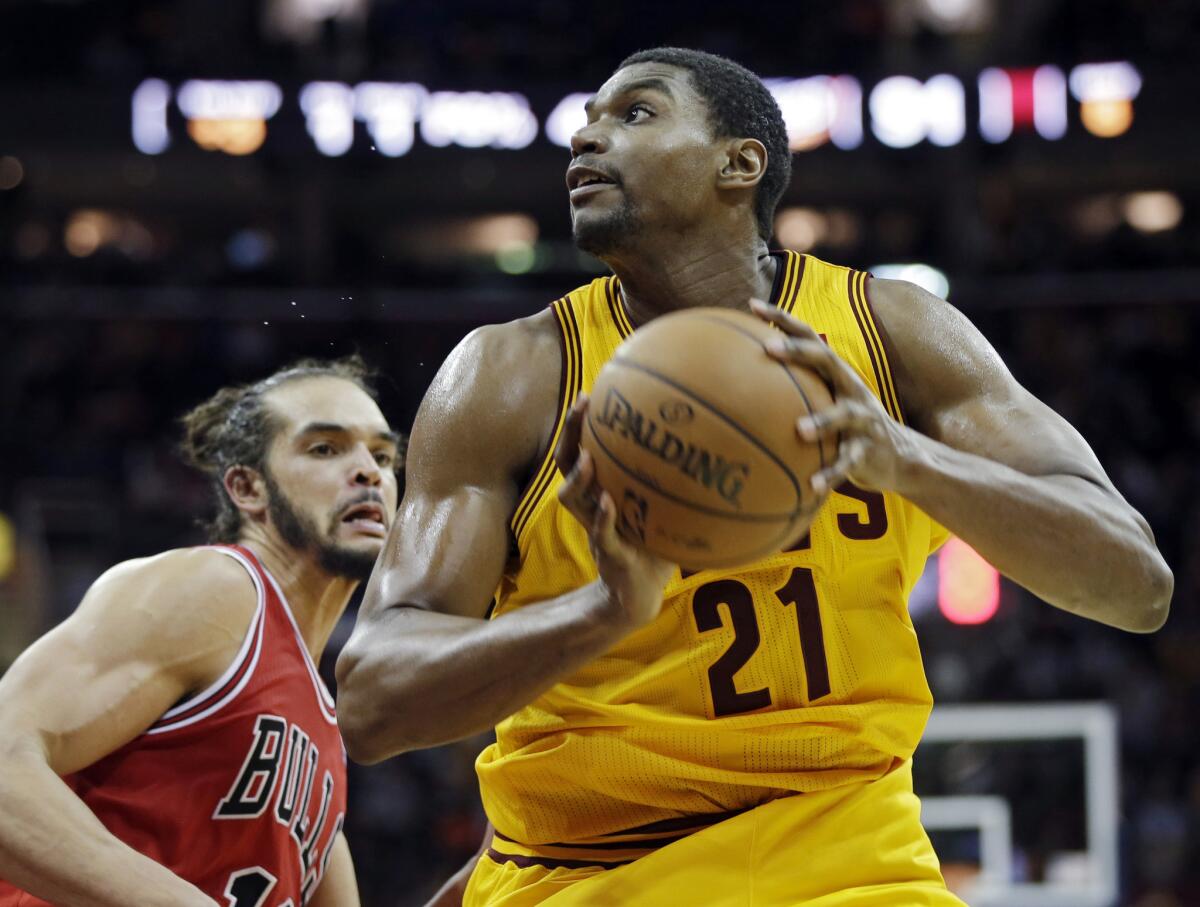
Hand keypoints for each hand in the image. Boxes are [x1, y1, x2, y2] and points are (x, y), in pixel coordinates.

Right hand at [555, 396, 675, 629]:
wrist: (641, 594)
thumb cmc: (655, 545)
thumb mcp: (663, 506)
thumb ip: (673, 479)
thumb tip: (711, 441)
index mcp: (600, 490)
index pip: (579, 449)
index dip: (578, 424)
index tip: (590, 393)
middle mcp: (591, 505)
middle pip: (566, 464)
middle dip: (570, 433)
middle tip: (582, 406)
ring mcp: (596, 528)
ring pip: (572, 499)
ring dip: (578, 477)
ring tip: (588, 457)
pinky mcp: (610, 554)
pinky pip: (601, 534)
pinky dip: (603, 518)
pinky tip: (609, 502)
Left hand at [750, 298, 920, 494]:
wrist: (899, 456)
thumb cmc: (847, 426)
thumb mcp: (825, 401)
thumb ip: (794, 388)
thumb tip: (740, 380)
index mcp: (834, 374)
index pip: (808, 337)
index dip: (782, 319)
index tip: (752, 306)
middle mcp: (850, 389)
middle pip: (825, 361)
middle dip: (798, 352)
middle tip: (769, 348)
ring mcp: (861, 419)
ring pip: (842, 415)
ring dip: (822, 421)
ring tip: (800, 430)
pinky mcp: (867, 451)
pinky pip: (846, 463)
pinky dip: (830, 474)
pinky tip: (812, 486)